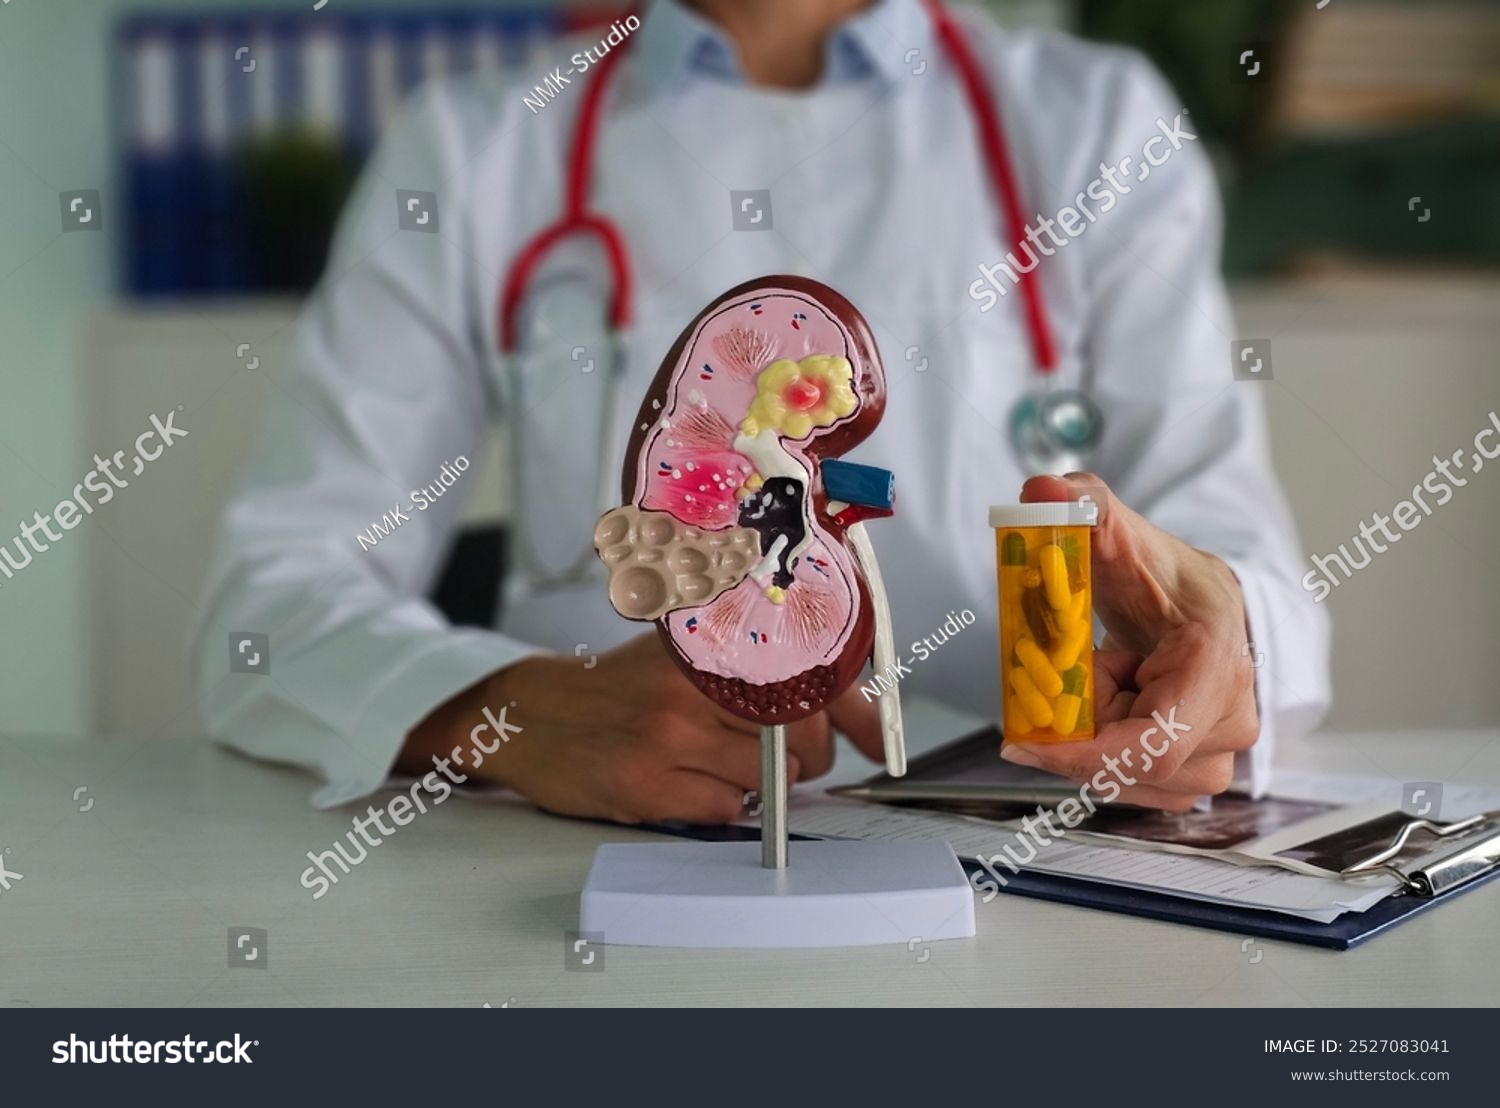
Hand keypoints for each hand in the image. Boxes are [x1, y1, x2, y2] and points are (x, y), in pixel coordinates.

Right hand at [400, 631, 882, 823]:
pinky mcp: (647, 785)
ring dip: (761, 785)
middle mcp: (691, 685)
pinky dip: (721, 807)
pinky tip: (689, 785)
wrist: (529, 714)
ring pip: (768, 779)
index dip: (855, 713)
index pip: (808, 675)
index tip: (876, 740)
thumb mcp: (680, 657)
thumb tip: (835, 708)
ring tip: (722, 767)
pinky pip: (724, 811)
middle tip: (787, 759)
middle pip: (800, 736)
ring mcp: (669, 737)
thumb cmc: (613, 688)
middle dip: (807, 758)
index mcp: (707, 645)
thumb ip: (749, 670)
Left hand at [999, 473, 1258, 809]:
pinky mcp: (1200, 772)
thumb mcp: (1119, 533)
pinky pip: (1134, 785)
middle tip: (1074, 673)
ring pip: (1130, 780)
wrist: (1199, 605)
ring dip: (1095, 739)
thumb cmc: (1161, 576)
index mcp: (1217, 665)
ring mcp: (1224, 752)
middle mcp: (1233, 718)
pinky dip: (1105, 755)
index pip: (1154, 743)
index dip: (1085, 755)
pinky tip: (1111, 707)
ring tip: (1106, 680)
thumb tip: (1041, 491)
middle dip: (1081, 729)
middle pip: (1133, 765)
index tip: (1022, 744)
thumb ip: (1082, 504)